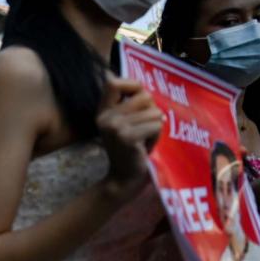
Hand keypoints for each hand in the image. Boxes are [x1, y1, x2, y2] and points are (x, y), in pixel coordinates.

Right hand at [97, 75, 162, 199]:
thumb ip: (129, 105)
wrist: (124, 177)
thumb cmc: (131, 148)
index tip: (139, 97)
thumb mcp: (123, 123)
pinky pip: (156, 125)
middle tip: (144, 127)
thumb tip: (141, 86)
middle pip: (144, 96)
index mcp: (103, 111)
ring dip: (155, 126)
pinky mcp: (127, 137)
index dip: (132, 85)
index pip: (113, 83)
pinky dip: (157, 135)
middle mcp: (105, 117)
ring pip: (154, 112)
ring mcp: (115, 127)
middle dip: (152, 110)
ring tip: (145, 138)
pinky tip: (146, 146)